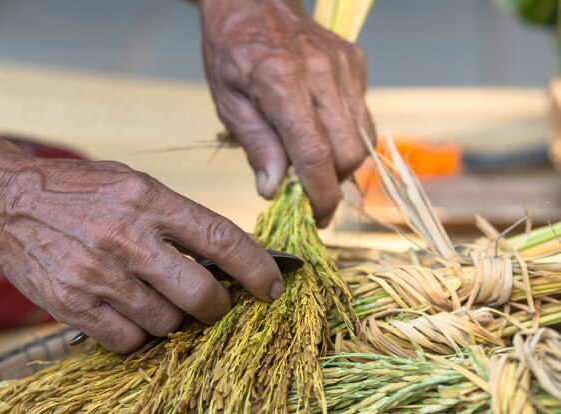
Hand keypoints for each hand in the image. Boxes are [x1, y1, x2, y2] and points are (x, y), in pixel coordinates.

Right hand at [0, 158, 283, 352]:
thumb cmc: (81, 191)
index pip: (222, 239)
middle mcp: (129, 238)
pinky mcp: (74, 304)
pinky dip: (138, 334)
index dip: (258, 268)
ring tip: (156, 298)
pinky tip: (128, 311)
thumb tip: (223, 258)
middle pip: (201, 295)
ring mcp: (100, 275)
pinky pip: (128, 340)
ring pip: (166, 323)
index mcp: (150, 200)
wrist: (9, 201)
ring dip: (172, 319)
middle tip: (215, 304)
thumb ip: (176, 219)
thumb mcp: (135, 185)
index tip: (273, 287)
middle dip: (218, 307)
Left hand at [199, 0, 374, 226]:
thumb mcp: (228, 101)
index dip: (320, 195)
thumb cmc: (232, 50)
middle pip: (349, 152)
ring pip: (363, 137)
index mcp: (282, 82)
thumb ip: (256, 145)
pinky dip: (346, 134)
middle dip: (334, 184)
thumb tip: (273, 190)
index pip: (314, 154)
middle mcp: (321, 72)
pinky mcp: (356, 62)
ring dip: (342, 163)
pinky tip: (321, 130)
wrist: (253, 0)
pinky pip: (362, 114)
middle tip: (311, 195)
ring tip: (315, 166)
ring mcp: (344, 65)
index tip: (316, 217)